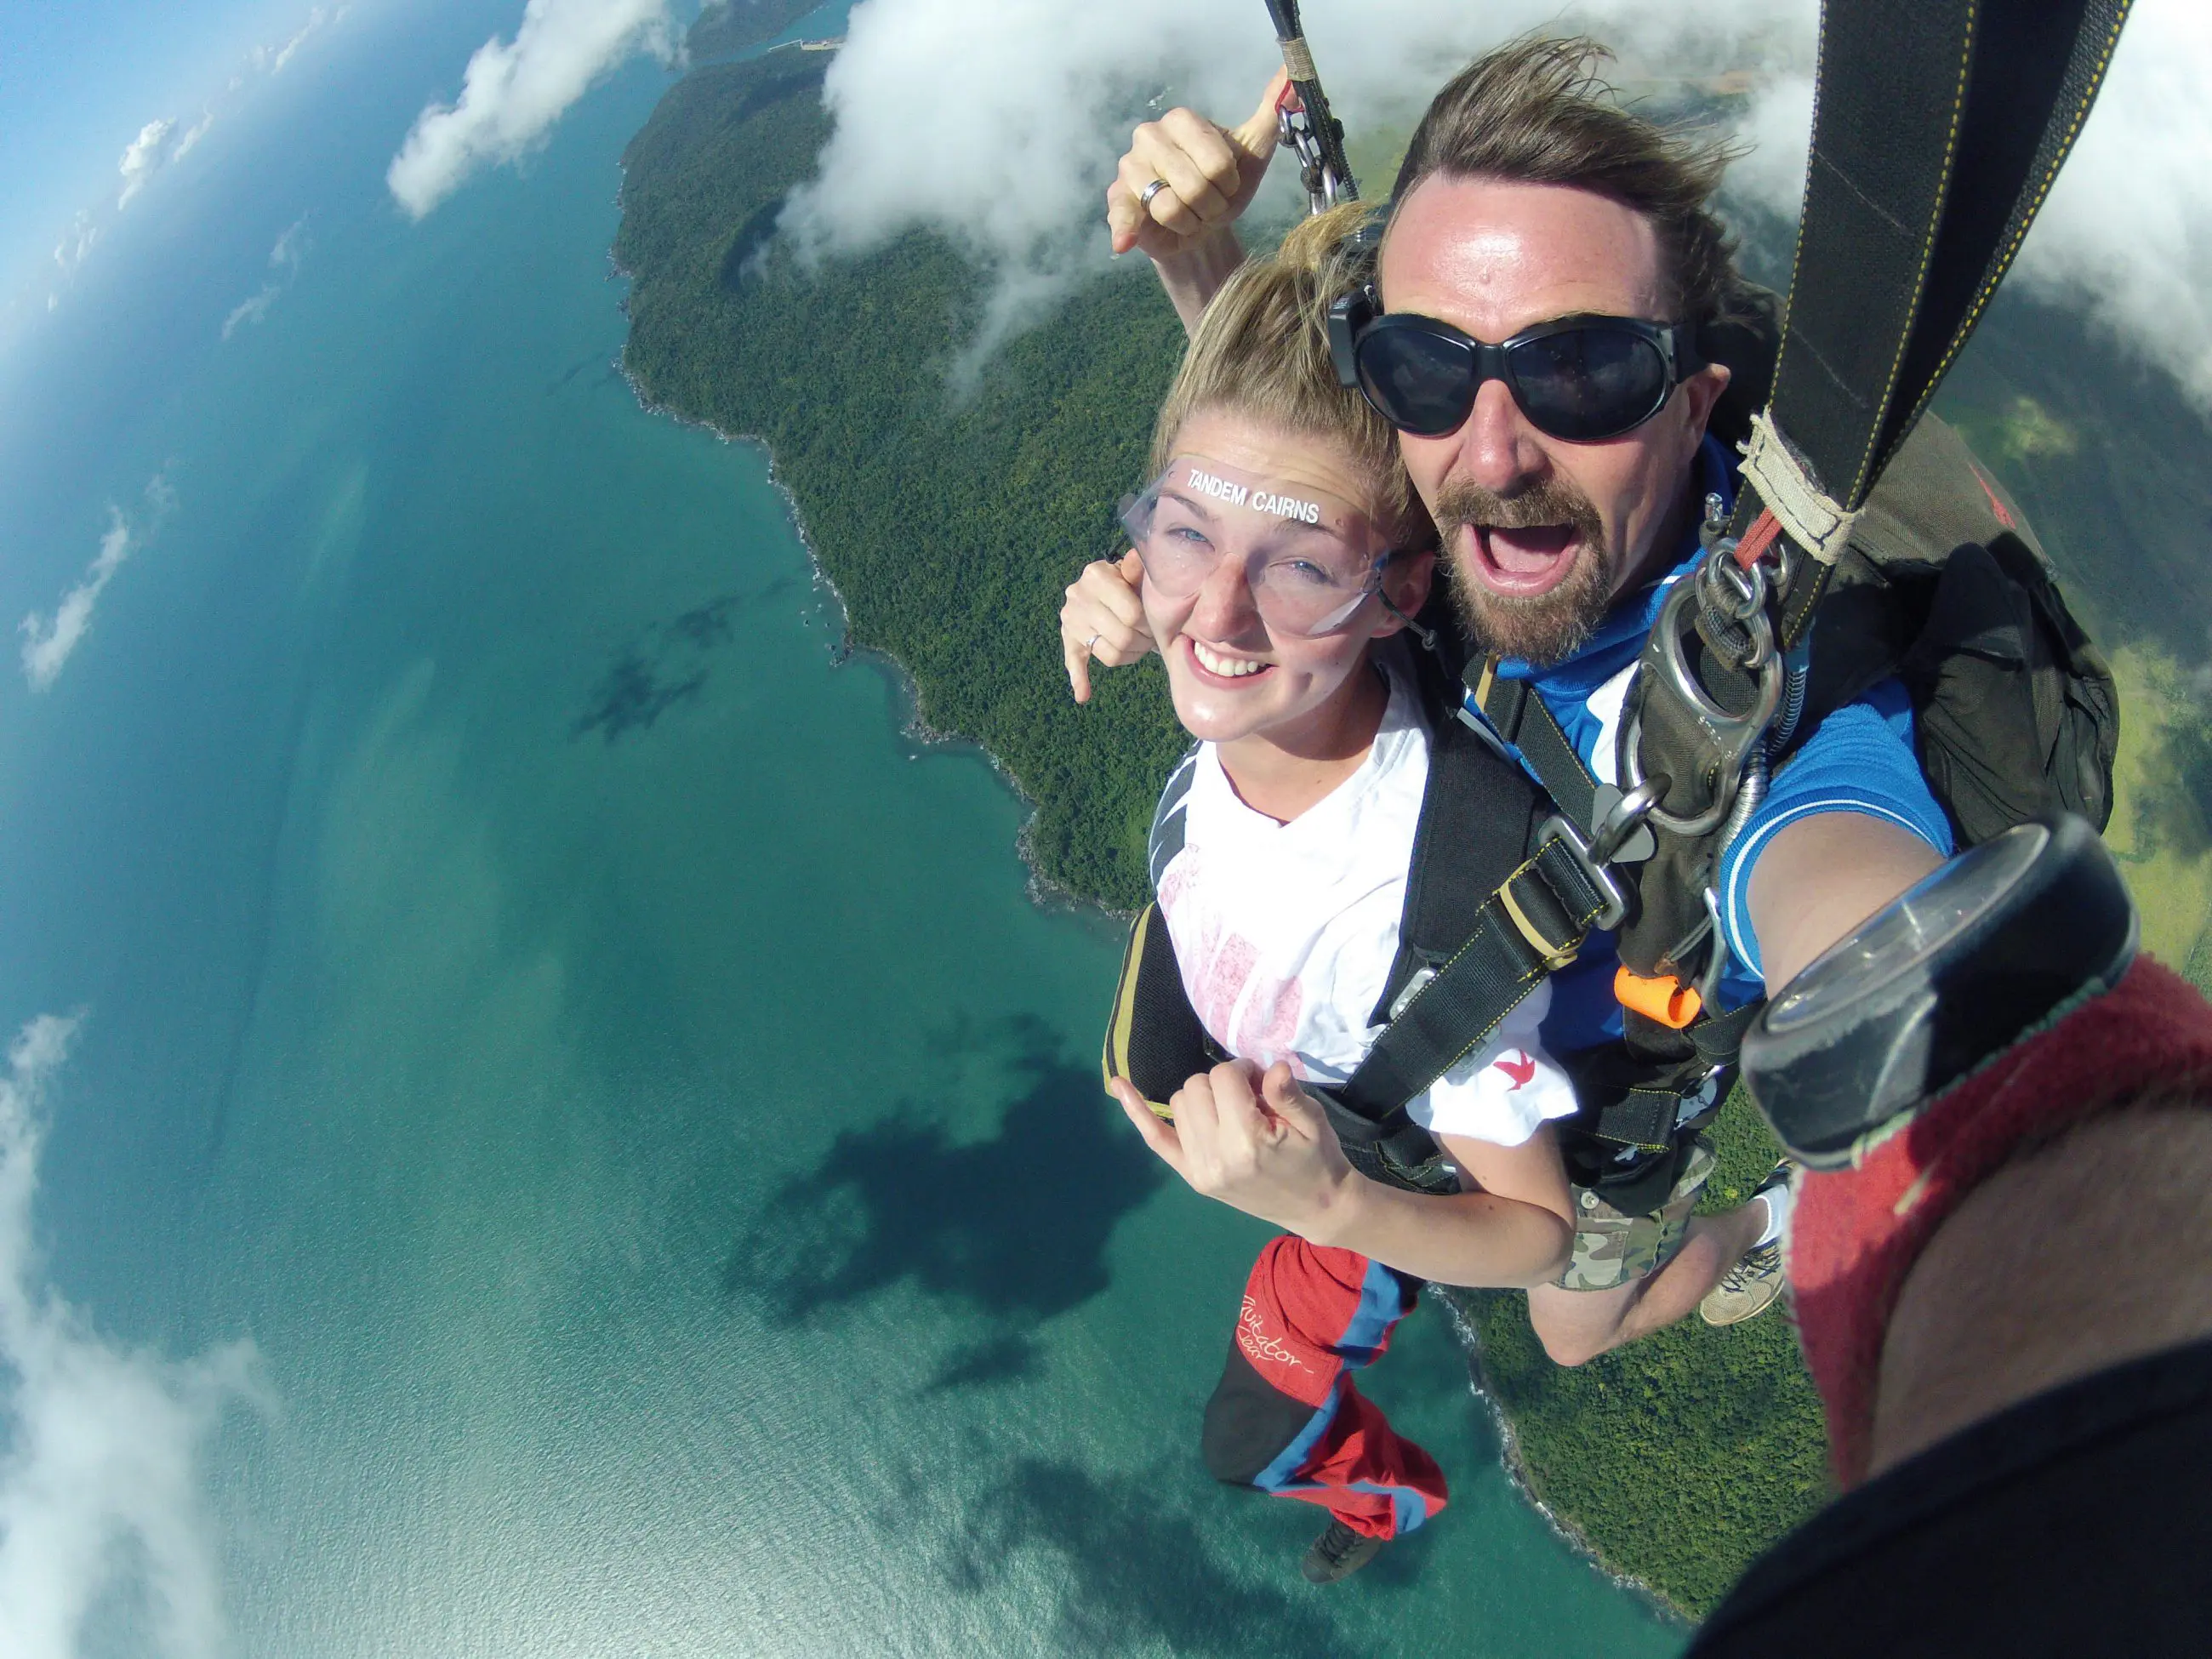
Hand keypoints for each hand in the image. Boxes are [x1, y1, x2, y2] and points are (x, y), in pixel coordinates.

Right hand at [1060, 550, 1153, 701]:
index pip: (1132, 614)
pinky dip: (1079, 679)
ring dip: (1129, 656)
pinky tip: (1083, 695)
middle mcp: (1078, 595)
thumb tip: (1136, 561)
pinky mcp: (1068, 637)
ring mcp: (1071, 619)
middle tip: (1151, 640)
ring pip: (1108, 653)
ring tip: (1139, 648)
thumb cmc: (1127, 578)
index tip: (1158, 625)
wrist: (1102, 583)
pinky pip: (1073, 661)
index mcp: (1096, 575)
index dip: (1150, 625)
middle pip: (1122, 636)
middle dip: (1143, 642)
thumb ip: (1138, 568)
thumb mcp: (1134, 570)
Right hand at [1106, 73, 1286, 259]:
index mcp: (1182, 120)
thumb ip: (1272, 115)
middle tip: (1207, 207)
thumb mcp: (1252, 153)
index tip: (1226, 186)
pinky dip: (1127, 231)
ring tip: (1188, 218)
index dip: (1228, 185)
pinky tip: (1128, 241)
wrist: (1198, 228)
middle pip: (1194, 186)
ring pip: (1169, 208)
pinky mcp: (1117, 199)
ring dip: (1189, 224)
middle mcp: (1150, 135)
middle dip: (1210, 208)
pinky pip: (1125, 216)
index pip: (1217, 162)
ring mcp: (1130, 166)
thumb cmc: (1222, 188)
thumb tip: (1293, 78)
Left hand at [1111, 1059, 1356, 1239]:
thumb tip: (1271, 1066)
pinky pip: (1156, 1139)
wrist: (1317, 1208)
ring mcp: (1198, 1170)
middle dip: (1223, 1083)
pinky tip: (1119, 1085)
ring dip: (1202, 1096)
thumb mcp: (1313, 1122)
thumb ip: (1287, 1094)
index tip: (1263, 1082)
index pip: (1225, 1077)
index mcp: (1246, 1141)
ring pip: (1179, 1102)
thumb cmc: (1318, 1160)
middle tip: (1251, 1098)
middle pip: (1196, 1086)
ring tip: (1232, 1111)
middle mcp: (1215, 1157)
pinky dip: (1137, 1111)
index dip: (1245, 1070)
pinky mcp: (1191, 1177)